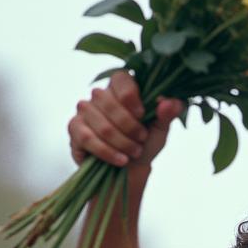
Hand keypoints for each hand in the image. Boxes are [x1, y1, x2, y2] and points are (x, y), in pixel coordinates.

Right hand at [69, 71, 183, 169]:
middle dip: (129, 127)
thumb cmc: (144, 144)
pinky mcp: (74, 129)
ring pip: (101, 124)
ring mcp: (84, 110)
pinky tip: (121, 160)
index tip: (142, 115)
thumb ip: (167, 115)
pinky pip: (88, 138)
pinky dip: (107, 152)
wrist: (129, 169)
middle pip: (108, 102)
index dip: (130, 96)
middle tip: (142, 140)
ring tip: (134, 152)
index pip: (121, 78)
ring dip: (121, 142)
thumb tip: (174, 102)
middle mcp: (100, 95)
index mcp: (121, 88)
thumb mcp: (160, 130)